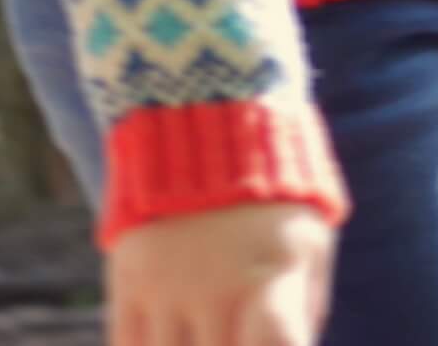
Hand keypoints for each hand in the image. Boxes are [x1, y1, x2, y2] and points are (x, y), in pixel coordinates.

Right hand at [105, 200, 335, 345]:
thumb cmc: (272, 194)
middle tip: (229, 333)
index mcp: (275, 277)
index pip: (280, 345)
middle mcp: (218, 288)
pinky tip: (166, 337)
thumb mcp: (309, 240)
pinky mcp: (128, 278)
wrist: (205, 115)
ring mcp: (168, 286)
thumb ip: (305, 311)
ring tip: (200, 331)